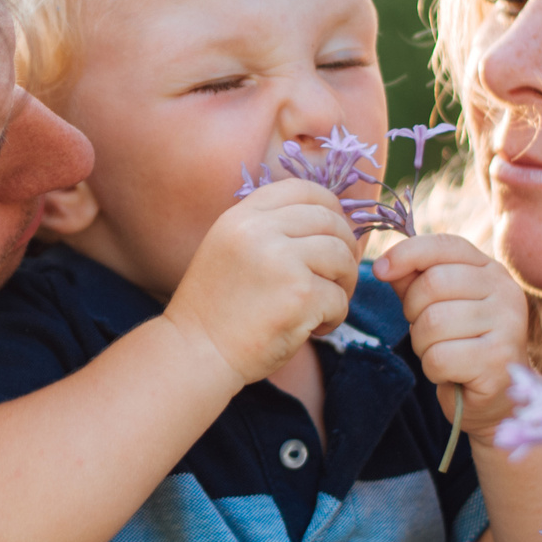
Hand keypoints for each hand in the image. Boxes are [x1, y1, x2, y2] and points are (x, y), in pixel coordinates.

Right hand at [165, 182, 359, 387]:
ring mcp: (280, 260)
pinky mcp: (299, 295)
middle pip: (329, 221)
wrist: (196, 352)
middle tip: (339, 278)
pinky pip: (339, 298)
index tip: (336, 232)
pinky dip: (335, 317)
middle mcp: (259, 230)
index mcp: (242, 216)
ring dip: (344, 284)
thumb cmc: (216, 309)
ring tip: (326, 305)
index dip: (330, 207)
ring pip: (341, 257)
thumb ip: (268, 229)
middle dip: (345, 249)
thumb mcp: (229, 249)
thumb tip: (328, 219)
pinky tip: (315, 329)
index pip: (302, 189)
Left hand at [372, 233, 529, 435]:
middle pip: (433, 284)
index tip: (380, 270)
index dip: (407, 253)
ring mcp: (508, 326)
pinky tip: (451, 373)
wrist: (496, 401)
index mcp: (492, 272)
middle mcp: (506, 292)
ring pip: (433, 322)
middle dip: (413, 311)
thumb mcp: (437, 306)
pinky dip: (433, 369)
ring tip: (441, 353)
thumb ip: (415, 281)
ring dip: (423, 344)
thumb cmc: (462, 348)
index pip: (446, 245)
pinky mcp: (499, 360)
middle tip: (425, 332)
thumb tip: (384, 265)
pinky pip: (440, 357)